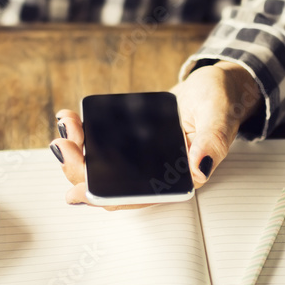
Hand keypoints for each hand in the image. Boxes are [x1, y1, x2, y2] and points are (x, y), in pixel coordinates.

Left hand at [51, 61, 261, 207]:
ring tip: (66, 128)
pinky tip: (70, 120)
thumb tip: (200, 168)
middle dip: (81, 170)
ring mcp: (141, 158)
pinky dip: (82, 135)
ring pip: (100, 168)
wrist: (216, 86)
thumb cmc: (220, 102)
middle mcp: (156, 173)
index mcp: (179, 178)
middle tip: (64, 145)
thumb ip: (213, 140)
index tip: (79, 190)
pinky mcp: (131, 142)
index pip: (137, 197)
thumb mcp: (219, 115)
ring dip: (77, 153)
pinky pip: (101, 146)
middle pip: (110, 185)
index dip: (106, 199)